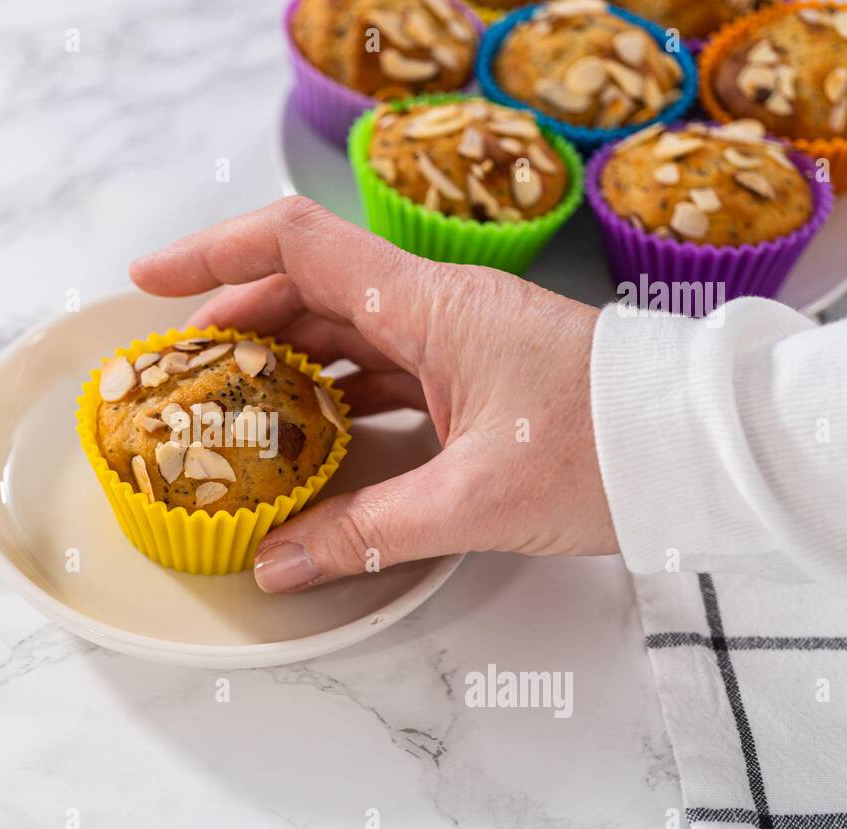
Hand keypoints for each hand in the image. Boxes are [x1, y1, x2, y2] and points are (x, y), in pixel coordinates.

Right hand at [130, 197, 617, 592]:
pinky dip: (330, 394)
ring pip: (339, 330)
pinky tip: (302, 435)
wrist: (698, 449)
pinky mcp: (467, 373)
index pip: (296, 245)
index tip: (148, 282)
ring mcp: (450, 338)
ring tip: (222, 406)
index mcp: (426, 305)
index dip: (212, 255)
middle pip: (304, 289)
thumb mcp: (474, 501)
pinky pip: (377, 368)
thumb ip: (366, 533)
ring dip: (278, 361)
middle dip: (231, 322)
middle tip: (176, 374)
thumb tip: (276, 565)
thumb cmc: (605, 449)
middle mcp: (431, 306)